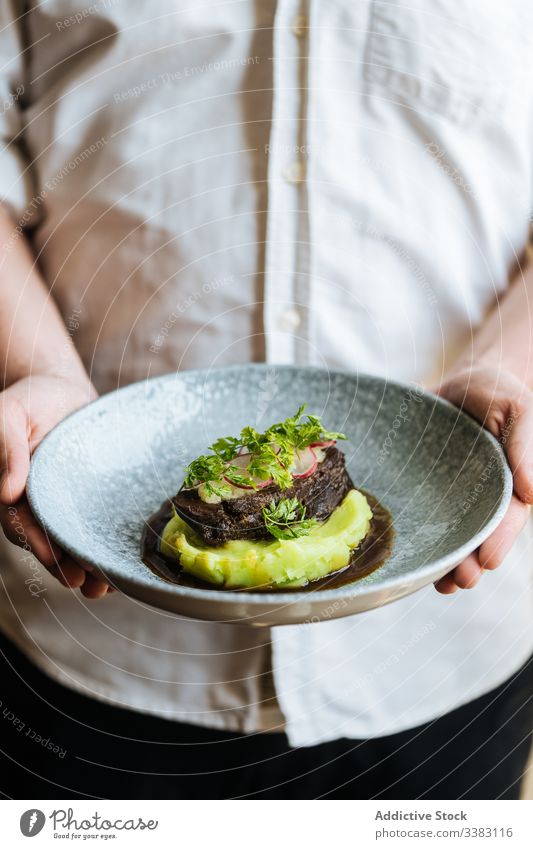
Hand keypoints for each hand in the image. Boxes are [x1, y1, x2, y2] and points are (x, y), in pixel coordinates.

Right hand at [0, 374, 111, 597]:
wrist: (62, 388)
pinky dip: (105, 548)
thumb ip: (7, 450)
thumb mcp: (9, 416)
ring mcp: (65, 503)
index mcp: (16, 489)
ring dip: (86, 567)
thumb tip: (6, 493)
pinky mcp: (91, 500)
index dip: (36, 544)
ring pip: (73, 542)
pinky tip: (120, 564)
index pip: (21, 525)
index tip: (52, 559)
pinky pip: (96, 528)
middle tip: (81, 582)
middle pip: (48, 543)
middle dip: (64, 565)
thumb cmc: (32, 399)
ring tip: (102, 586)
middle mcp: (39, 503)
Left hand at [434, 364, 532, 592]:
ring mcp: (452, 493)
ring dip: (448, 563)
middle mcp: (480, 494)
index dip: (500, 540)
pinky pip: (423, 517)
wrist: (463, 378)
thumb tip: (531, 492)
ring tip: (443, 585)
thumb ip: (525, 447)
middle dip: (472, 562)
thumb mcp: (516, 410)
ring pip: (451, 534)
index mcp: (508, 481)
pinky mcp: (425, 488)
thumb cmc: (497, 391)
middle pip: (478, 535)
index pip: (507, 517)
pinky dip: (420, 540)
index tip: (490, 561)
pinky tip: (415, 564)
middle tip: (462, 581)